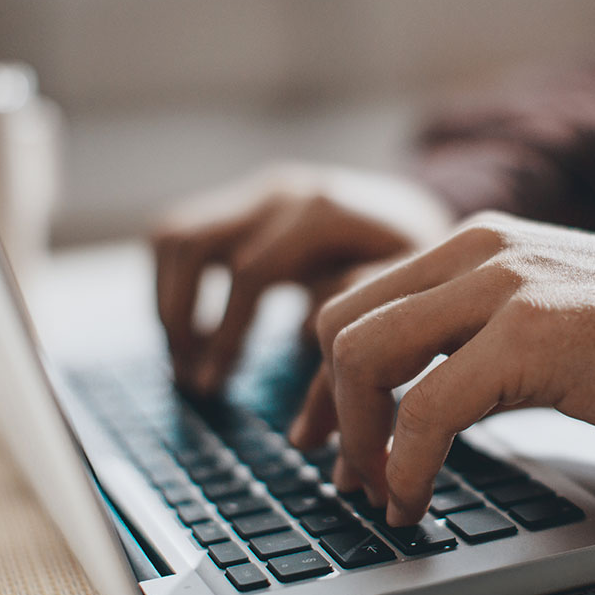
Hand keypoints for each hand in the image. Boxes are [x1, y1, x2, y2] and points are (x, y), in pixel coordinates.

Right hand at [152, 164, 454, 390]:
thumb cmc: (423, 268)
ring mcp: (259, 190)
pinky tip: (198, 333)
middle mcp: (284, 191)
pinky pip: (181, 234)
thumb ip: (355, 337)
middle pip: (191, 242)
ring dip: (167, 300)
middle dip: (180, 317)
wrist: (427, 216)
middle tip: (190, 380)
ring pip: (174, 234)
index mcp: (325, 211)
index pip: (249, 272)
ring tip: (186, 360)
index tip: (212, 388)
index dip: (226, 336)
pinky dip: (175, 284)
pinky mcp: (246, 202)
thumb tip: (304, 404)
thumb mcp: (407, 301)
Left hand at [290, 212, 594, 524]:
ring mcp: (502, 288)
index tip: (319, 433)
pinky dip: (405, 464)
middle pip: (341, 323)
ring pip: (365, 355)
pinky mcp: (531, 337)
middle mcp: (477, 252)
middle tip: (344, 472)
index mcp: (474, 246)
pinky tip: (414, 500)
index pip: (358, 300)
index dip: (323, 377)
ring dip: (357, 438)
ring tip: (377, 491)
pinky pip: (427, 407)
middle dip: (327, 408)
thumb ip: (473, 334)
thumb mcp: (541, 316)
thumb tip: (408, 397)